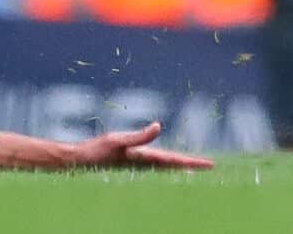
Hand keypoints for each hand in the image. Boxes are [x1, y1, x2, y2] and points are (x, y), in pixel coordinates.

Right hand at [67, 122, 211, 169]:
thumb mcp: (118, 139)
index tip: (211, 165)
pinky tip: (165, 161)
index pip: (176, 161)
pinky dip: (166, 162)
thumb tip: (158, 126)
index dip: (193, 162)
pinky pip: (156, 163)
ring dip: (180, 165)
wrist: (82, 161)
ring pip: (166, 165)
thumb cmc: (98, 150)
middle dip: (190, 165)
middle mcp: (145, 163)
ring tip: (192, 165)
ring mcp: (138, 164)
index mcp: (146, 158)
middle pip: (174, 165)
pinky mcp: (131, 161)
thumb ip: (140, 135)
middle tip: (208, 166)